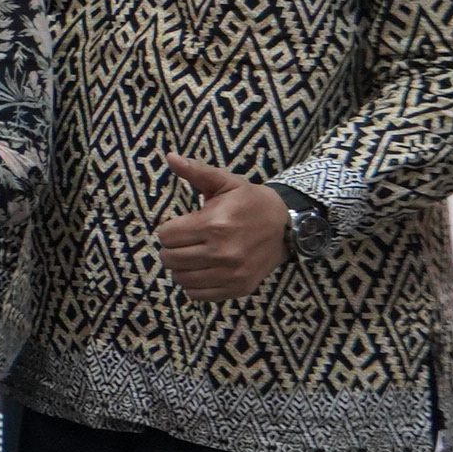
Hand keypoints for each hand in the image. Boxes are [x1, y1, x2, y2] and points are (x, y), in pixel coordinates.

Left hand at [157, 157, 290, 296]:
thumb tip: (170, 156)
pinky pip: (198, 295)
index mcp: (214, 224)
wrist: (286, 225)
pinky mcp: (238, 288)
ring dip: (181, 267)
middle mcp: (222, 252)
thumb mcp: (225, 182)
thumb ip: (196, 171)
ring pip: (181, 278)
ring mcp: (231, 273)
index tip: (182, 226)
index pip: (166, 236)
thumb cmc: (249, 202)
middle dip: (172, 248)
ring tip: (194, 255)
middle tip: (186, 241)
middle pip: (169, 258)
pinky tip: (204, 270)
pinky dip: (195, 285)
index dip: (169, 230)